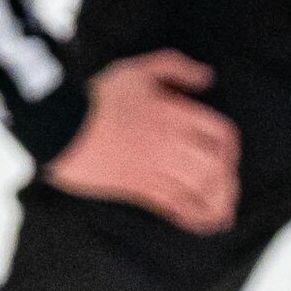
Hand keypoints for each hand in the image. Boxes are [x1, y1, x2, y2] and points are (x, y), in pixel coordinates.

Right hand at [45, 48, 240, 233]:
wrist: (61, 126)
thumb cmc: (98, 97)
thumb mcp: (138, 70)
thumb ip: (175, 68)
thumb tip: (206, 77)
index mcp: (174, 114)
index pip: (220, 134)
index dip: (230, 147)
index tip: (227, 154)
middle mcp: (170, 144)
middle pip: (215, 167)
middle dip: (226, 179)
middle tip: (228, 186)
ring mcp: (155, 169)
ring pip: (199, 191)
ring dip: (216, 203)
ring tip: (223, 212)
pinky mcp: (139, 188)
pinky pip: (175, 207)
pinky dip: (193, 217)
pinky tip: (200, 222)